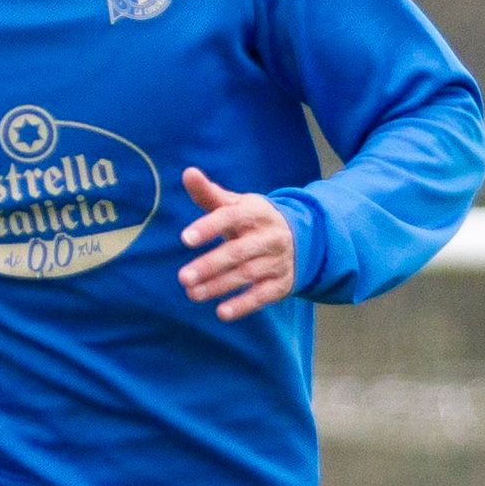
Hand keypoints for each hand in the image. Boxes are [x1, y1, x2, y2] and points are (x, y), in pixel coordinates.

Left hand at [176, 167, 299, 320]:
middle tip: (183, 278)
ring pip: (247, 274)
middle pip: (238, 252)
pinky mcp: (281, 283)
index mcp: (256, 213)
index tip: (185, 239)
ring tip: (191, 294)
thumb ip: (210, 193)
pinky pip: (262, 296)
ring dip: (218, 286)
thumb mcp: (237, 204)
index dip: (209, 227)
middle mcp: (269, 237)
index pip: (231, 217)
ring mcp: (277, 261)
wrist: (301, 239)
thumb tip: (188, 172)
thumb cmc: (254, 221)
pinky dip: (243, 305)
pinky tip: (222, 313)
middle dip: (210, 265)